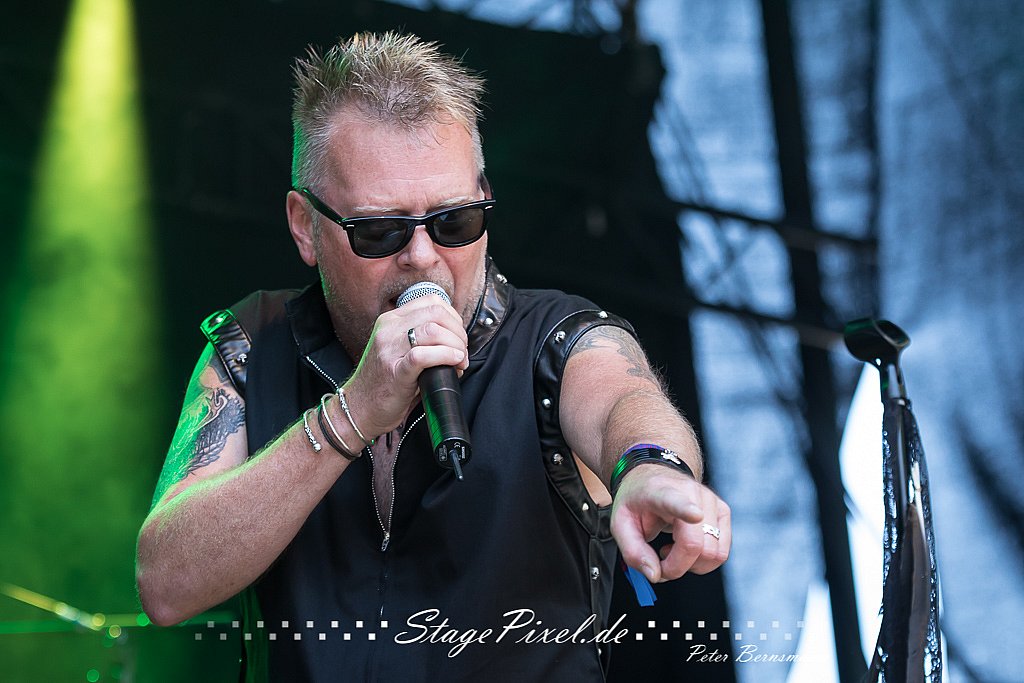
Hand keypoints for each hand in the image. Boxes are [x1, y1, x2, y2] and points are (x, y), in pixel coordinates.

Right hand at [343, 294, 469, 437]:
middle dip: (458, 331)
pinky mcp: (395, 371)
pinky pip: (424, 355)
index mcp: (390, 320)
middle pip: (436, 313)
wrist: (360, 408)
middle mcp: (388, 330)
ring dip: (456, 345)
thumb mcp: (399, 349)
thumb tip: (456, 338)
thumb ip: (421, 337)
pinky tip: (454, 363)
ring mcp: (389, 349)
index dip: (453, 317)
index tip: (458, 336)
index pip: (431, 302)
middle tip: (462, 350)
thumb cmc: (385, 382)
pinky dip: (446, 356)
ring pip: (433, 330)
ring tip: (460, 360)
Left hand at [610, 464, 730, 582]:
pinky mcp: (723, 512)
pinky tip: (685, 547)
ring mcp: (711, 502)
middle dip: (677, 566)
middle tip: (659, 563)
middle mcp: (691, 493)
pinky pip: (721, 552)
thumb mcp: (620, 524)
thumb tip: (655, 574)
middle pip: (696, 545)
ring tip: (672, 551)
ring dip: (692, 565)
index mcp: (661, 492)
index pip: (676, 501)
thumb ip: (633, 552)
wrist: (652, 478)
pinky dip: (703, 560)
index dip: (687, 510)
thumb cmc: (637, 500)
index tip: (694, 516)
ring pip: (714, 553)